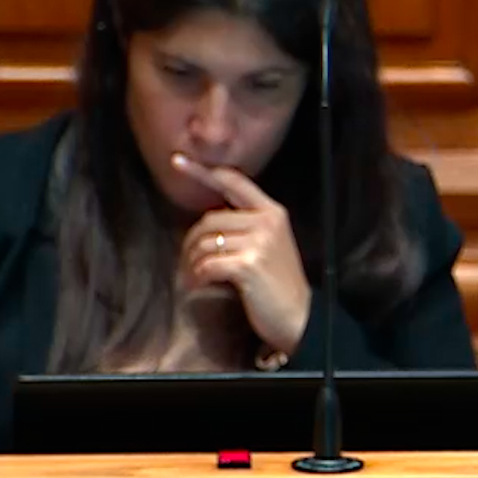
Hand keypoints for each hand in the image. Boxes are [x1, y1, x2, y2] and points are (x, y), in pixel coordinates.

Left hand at [173, 153, 312, 358]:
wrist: (301, 317)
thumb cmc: (278, 284)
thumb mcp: (269, 245)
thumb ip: (246, 225)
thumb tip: (206, 219)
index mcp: (272, 212)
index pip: (233, 181)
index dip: (202, 171)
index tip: (177, 160)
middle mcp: (267, 222)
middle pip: (209, 219)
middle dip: (192, 242)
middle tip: (190, 263)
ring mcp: (259, 243)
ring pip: (205, 242)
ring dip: (192, 263)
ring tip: (194, 277)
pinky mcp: (248, 265)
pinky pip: (207, 264)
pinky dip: (197, 276)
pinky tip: (199, 285)